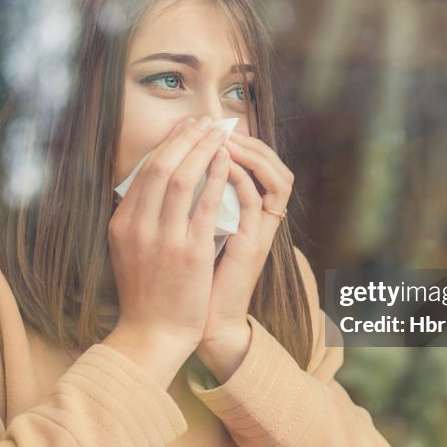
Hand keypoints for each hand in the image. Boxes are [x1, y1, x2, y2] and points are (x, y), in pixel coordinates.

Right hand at [105, 116, 230, 386]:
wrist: (152, 334)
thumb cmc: (145, 294)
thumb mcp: (127, 251)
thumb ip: (136, 218)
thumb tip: (148, 185)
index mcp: (122, 224)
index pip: (144, 171)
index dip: (167, 144)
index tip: (184, 129)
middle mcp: (138, 226)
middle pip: (161, 167)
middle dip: (185, 138)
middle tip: (204, 122)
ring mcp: (163, 239)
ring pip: (181, 178)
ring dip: (201, 149)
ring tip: (218, 133)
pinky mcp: (190, 252)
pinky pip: (205, 205)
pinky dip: (215, 177)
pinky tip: (226, 161)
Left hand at [196, 132, 293, 381]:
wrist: (201, 321)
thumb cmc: (193, 280)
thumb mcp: (192, 233)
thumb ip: (192, 205)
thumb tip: (169, 172)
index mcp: (246, 215)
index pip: (258, 167)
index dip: (240, 143)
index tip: (209, 128)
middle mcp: (260, 221)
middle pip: (274, 166)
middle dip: (249, 141)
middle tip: (219, 125)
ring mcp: (260, 233)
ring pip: (277, 178)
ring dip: (252, 154)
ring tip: (225, 137)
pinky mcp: (254, 244)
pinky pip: (258, 201)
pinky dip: (242, 178)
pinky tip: (223, 163)